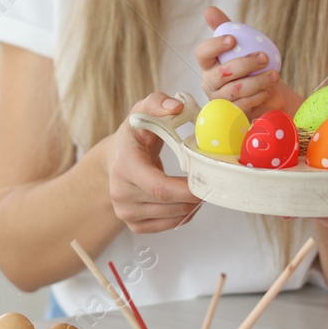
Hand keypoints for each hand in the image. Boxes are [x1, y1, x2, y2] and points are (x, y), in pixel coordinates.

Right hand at [107, 93, 203, 233]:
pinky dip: (184, 214)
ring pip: (173, 217)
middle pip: (170, 204)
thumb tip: (176, 107)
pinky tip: (185, 198)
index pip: (159, 187)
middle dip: (196, 195)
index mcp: (124, 166)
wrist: (114, 159)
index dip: (187, 189)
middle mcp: (120, 193)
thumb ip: (157, 102)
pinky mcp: (133, 225)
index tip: (209, 180)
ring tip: (199, 186)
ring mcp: (125, 212)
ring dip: (192, 205)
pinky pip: (169, 226)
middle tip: (213, 181)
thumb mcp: (142, 110)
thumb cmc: (134, 135)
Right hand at [196, 6, 300, 117]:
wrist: (271, 93)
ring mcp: (219, 101)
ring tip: (274, 75)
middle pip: (220, 74)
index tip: (233, 39)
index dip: (214, 46)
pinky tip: (269, 89)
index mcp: (209, 64)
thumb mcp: (244, 45)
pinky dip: (258, 96)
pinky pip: (243, 106)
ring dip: (257, 81)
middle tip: (264, 58)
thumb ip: (228, 27)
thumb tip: (209, 10)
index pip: (202, 53)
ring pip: (234, 90)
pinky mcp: (232, 115)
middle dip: (244, 64)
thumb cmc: (253, 67)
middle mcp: (210, 83)